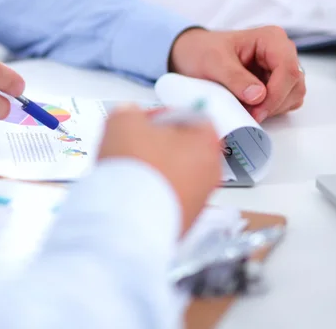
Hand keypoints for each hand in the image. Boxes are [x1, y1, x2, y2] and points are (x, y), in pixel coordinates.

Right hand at [98, 106, 220, 231]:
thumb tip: (129, 117)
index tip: (145, 121)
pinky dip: (150, 194)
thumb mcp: (125, 121)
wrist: (129, 222)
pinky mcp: (182, 223)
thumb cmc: (136, 168)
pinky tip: (129, 194)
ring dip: (153, 170)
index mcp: (206, 144)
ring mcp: (198, 203)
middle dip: (158, 145)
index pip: (193, 118)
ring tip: (128, 172)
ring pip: (175, 175)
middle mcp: (210, 175)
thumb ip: (130, 113)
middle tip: (134, 144)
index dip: (165, 115)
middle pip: (184, 149)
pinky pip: (166, 199)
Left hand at [169, 27, 304, 122]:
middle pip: (294, 84)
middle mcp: (282, 51)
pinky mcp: (277, 83)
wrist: (193, 54)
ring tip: (246, 109)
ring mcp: (281, 68)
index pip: (288, 70)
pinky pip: (286, 102)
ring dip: (273, 108)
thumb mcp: (213, 62)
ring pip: (293, 95)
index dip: (275, 95)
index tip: (256, 111)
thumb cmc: (203, 52)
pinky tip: (251, 107)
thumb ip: (235, 78)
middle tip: (249, 113)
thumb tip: (258, 96)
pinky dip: (271, 109)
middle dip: (273, 104)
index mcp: (271, 38)